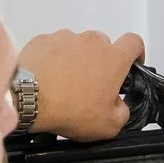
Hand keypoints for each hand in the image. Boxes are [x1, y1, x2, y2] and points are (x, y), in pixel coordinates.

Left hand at [16, 30, 144, 140]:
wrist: (27, 100)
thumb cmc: (67, 108)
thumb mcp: (108, 125)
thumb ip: (122, 112)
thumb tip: (118, 106)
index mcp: (114, 58)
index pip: (135, 42)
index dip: (136, 53)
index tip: (130, 63)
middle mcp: (92, 42)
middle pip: (103, 45)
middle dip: (100, 61)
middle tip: (91, 84)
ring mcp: (67, 38)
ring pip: (77, 46)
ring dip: (76, 60)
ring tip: (65, 83)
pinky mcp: (44, 40)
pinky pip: (54, 47)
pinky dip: (54, 59)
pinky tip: (48, 78)